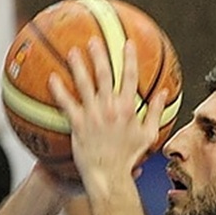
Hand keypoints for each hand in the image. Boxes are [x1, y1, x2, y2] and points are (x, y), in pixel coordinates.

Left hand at [49, 38, 166, 192]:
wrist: (109, 174)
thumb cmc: (129, 157)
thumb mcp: (148, 135)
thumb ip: (155, 112)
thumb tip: (164, 93)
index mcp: (128, 108)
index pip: (130, 77)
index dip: (129, 58)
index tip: (126, 43)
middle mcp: (110, 108)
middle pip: (104, 75)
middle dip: (99, 55)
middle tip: (93, 40)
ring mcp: (93, 115)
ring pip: (84, 84)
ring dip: (78, 66)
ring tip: (72, 52)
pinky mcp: (78, 124)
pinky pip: (67, 104)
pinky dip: (59, 91)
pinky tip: (52, 79)